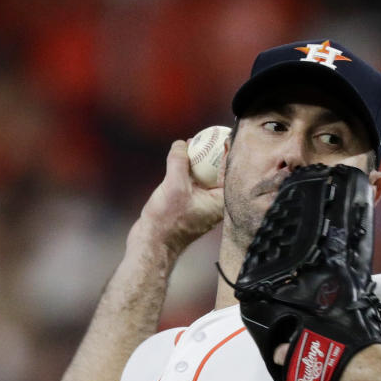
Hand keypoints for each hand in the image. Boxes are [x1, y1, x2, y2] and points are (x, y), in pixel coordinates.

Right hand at [136, 139, 224, 253]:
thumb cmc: (167, 221)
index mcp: (219, 201)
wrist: (152, 244)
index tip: (225, 137)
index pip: (228, 172)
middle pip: (217, 173)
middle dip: (212, 154)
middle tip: (208, 136)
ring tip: (192, 143)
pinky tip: (178, 158)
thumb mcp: (174, 185)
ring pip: (202, 177)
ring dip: (197, 161)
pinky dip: (186, 170)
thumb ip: (179, 162)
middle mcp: (214, 203)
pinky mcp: (187, 205)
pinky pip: (190, 182)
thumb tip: (182, 143)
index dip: (227, 153)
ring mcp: (200, 204)